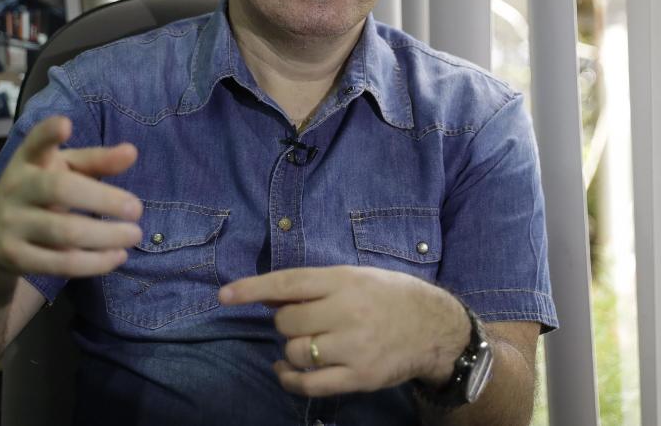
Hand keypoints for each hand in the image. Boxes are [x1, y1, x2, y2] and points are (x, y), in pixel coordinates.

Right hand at [0, 115, 142, 277]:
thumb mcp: (62, 170)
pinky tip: (117, 257)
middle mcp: (14, 188)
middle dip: (103, 199)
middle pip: (60, 190)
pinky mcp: (15, 257)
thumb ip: (96, 160)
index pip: (34, 143)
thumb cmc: (38, 194)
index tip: (66, 124)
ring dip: (106, 236)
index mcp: (27, 161)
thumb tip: (131, 152)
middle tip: (136, 208)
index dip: (48, 133)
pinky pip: (60, 263)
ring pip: (65, 232)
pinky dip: (94, 262)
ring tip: (134, 235)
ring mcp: (11, 224)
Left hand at [219, 266, 469, 396]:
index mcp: (344, 281)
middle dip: (285, 322)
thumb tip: (270, 297)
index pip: (289, 283)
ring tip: (307, 343)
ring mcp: (353, 347)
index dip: (253, 288)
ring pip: (296, 352)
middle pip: (287, 322)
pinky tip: (286, 371)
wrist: (436, 328)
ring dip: (291, 350)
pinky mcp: (359, 377)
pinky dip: (290, 379)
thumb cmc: (390, 296)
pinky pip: (310, 385)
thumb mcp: (356, 276)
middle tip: (302, 321)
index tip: (224, 295)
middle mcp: (347, 312)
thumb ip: (315, 286)